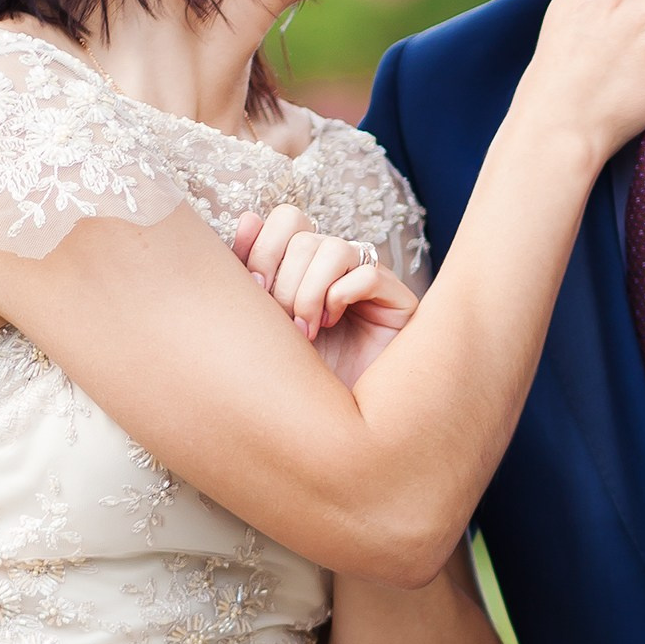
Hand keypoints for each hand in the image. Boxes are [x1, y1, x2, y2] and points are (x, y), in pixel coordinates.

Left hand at [231, 204, 418, 389]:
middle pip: (303, 234)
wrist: (332, 424)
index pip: (286, 219)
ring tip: (306, 332)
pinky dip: (341, 297)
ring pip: (332, 248)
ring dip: (309, 293)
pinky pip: (366, 274)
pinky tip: (332, 324)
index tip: (253, 291)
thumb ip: (250, 277)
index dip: (263, 246)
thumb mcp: (261, 324)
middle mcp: (336, 267)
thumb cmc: (294, 377)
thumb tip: (247, 218)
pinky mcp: (397, 300)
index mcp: (302, 265)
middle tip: (282, 324)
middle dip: (283, 281)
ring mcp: (367, 280)